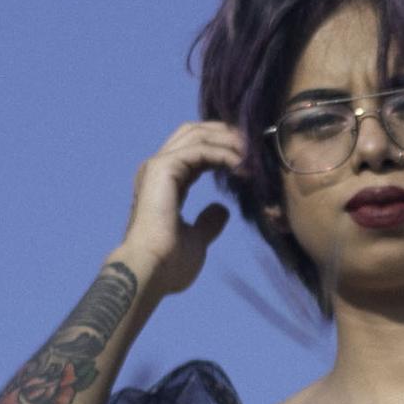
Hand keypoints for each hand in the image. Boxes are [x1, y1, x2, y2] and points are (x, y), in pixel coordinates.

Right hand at [121, 120, 245, 300]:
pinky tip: (241, 164)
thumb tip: (222, 210)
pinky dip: (222, 152)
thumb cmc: (168, 262)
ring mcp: (158, 166)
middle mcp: (158, 169)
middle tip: (253, 144)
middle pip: (194, 133)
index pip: (194, 150)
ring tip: (251, 151)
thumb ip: (207, 223)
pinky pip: (199, 149)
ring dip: (227, 139)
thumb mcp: (196, 240)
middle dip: (224, 133)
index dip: (221, 148)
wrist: (150, 270)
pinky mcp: (163, 168)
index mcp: (164, 184)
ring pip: (196, 135)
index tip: (248, 157)